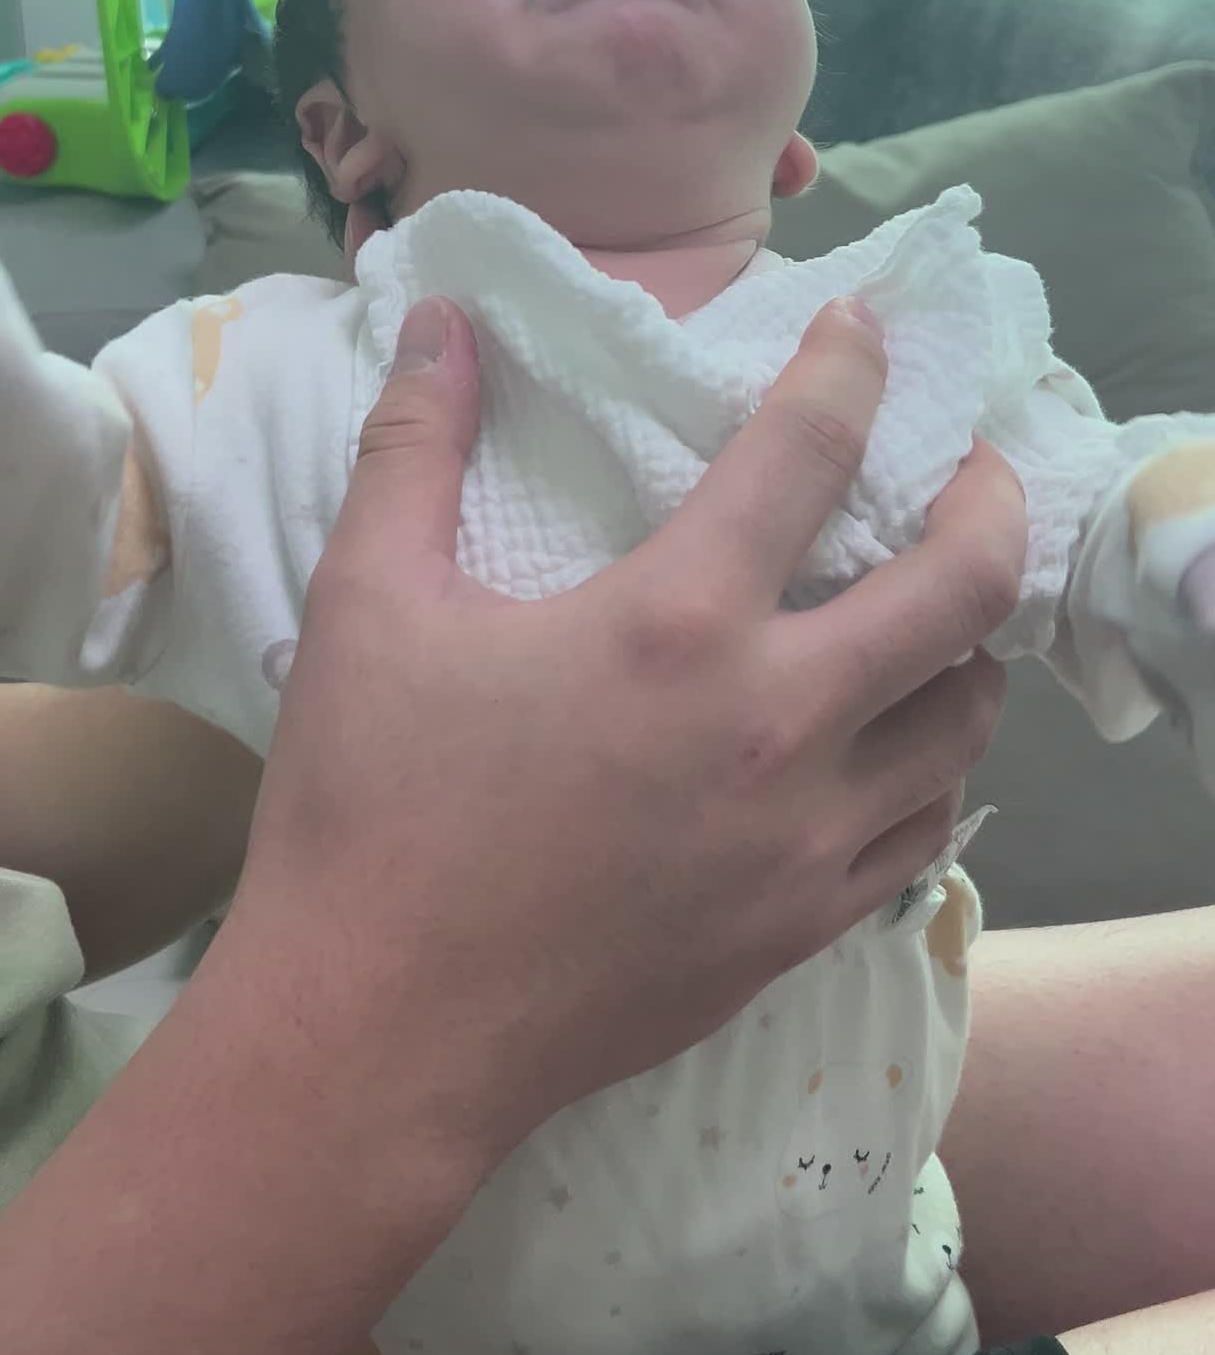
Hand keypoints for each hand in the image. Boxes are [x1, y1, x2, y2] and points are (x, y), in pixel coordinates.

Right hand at [237, 295, 1023, 1177]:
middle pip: (964, 587)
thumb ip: (414, 447)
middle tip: (958, 469)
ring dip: (965, 646)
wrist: (379, 1033)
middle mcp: (776, 724)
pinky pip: (921, 832)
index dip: (851, 366)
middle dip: (987, 500)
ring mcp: (805, 841)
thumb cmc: (368, 808)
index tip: (864, 333)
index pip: (810, 450)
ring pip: (966, 722)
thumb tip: (445, 321)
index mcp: (676, 625)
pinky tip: (881, 747)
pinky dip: (926, 769)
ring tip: (930, 611)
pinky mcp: (801, 928)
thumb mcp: (366, 603)